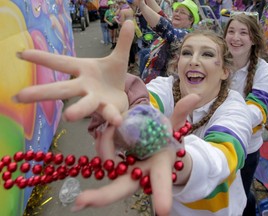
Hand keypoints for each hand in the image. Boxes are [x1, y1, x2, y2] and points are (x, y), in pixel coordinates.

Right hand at [13, 20, 135, 125]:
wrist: (121, 97)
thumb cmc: (112, 77)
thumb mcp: (119, 58)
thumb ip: (123, 42)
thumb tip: (130, 21)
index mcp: (84, 70)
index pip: (61, 63)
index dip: (43, 58)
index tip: (22, 54)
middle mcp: (85, 87)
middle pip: (63, 89)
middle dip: (42, 92)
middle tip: (20, 96)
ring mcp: (96, 100)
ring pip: (85, 105)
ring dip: (78, 110)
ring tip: (68, 116)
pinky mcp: (109, 110)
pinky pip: (111, 113)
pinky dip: (113, 117)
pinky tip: (117, 121)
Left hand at [72, 94, 199, 214]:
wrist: (156, 152)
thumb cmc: (166, 141)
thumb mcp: (174, 128)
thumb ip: (181, 113)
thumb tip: (195, 96)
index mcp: (158, 167)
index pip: (161, 182)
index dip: (163, 194)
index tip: (163, 210)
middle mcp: (140, 174)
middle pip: (121, 188)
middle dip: (102, 196)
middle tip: (80, 202)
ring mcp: (126, 173)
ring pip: (108, 175)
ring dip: (98, 166)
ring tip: (105, 133)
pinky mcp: (115, 168)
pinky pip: (104, 160)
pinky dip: (101, 148)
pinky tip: (102, 136)